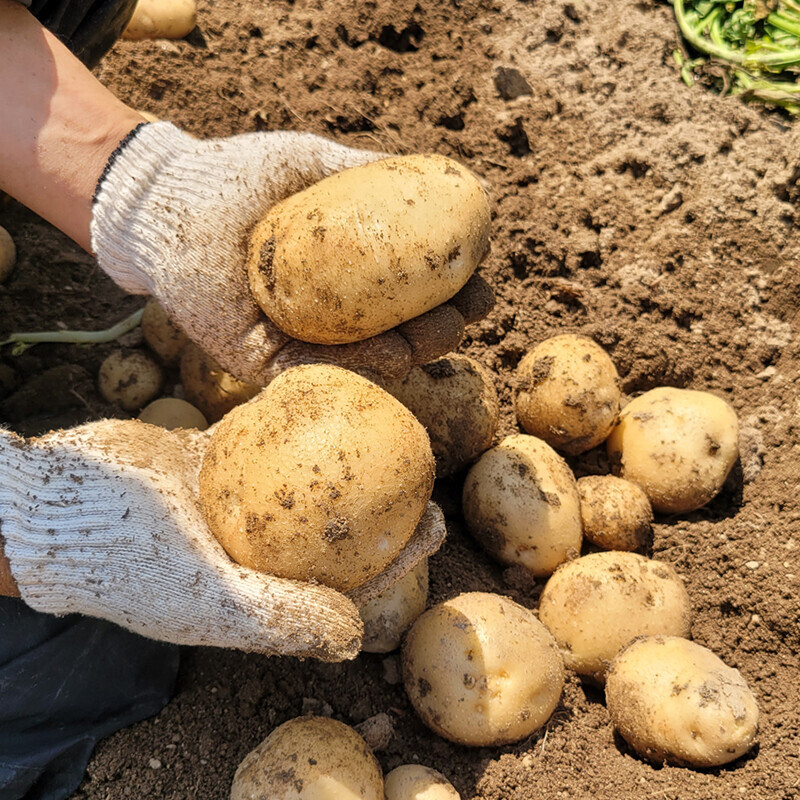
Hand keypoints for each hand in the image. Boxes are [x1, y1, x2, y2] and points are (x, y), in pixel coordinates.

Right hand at [0, 421, 444, 660]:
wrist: (53, 504)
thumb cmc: (128, 557)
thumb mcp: (206, 598)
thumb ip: (280, 619)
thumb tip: (357, 636)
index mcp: (256, 598)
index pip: (345, 585)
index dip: (397, 558)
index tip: (434, 524)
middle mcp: (251, 555)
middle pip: (335, 535)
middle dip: (383, 510)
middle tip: (422, 471)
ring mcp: (231, 509)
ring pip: (305, 490)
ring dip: (346, 467)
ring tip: (385, 429)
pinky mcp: (211, 466)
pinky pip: (265, 446)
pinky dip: (295, 428)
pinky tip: (329, 400)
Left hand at [90, 122, 492, 383]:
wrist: (167, 200)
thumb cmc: (238, 177)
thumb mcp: (313, 167)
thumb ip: (369, 175)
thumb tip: (443, 180)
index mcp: (346, 277)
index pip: (411, 293)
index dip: (455, 290)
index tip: (483, 276)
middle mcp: (330, 316)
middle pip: (403, 334)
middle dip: (448, 327)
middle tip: (472, 308)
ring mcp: (301, 344)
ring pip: (374, 361)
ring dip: (420, 350)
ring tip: (445, 327)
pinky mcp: (268, 364)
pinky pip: (327, 374)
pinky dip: (367, 367)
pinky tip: (398, 351)